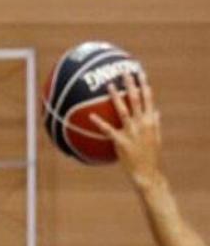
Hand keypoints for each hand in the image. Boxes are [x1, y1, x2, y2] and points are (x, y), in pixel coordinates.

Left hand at [90, 73, 162, 189]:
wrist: (147, 173)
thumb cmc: (150, 155)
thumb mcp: (156, 138)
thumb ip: (156, 123)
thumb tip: (156, 111)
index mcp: (151, 122)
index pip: (148, 99)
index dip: (144, 86)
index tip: (140, 73)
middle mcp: (142, 124)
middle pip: (136, 100)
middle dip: (131, 85)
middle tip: (124, 72)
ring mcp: (132, 132)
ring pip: (123, 111)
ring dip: (116, 97)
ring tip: (108, 86)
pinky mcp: (121, 141)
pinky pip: (108, 130)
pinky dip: (99, 122)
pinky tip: (90, 116)